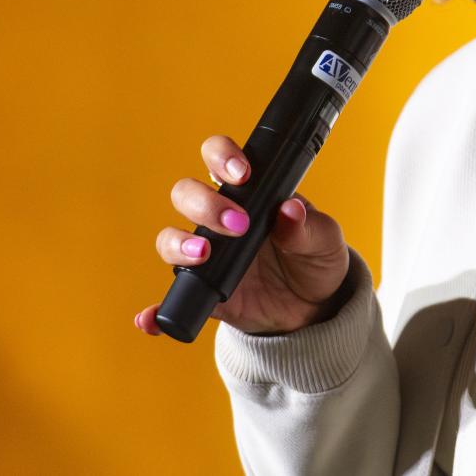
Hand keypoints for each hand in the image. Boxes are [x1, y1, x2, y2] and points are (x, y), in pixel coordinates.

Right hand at [135, 135, 349, 336]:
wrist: (314, 306)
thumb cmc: (315, 258)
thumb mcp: (324, 240)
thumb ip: (308, 226)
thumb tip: (291, 211)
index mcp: (248, 192)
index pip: (219, 158)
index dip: (221, 156)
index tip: (242, 174)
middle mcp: (218, 217)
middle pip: (186, 193)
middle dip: (204, 203)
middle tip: (238, 224)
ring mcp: (207, 254)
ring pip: (170, 238)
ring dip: (177, 243)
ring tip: (203, 254)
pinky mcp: (204, 291)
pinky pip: (173, 298)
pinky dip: (157, 309)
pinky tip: (151, 319)